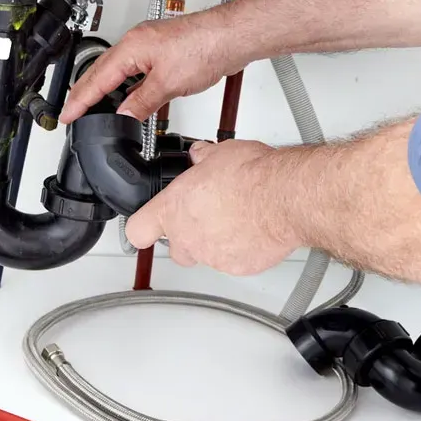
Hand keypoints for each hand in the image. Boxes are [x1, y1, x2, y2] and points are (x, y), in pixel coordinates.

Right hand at [60, 9, 240, 123]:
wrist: (231, 36)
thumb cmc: (205, 47)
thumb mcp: (168, 84)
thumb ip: (142, 102)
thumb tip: (124, 115)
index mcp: (131, 48)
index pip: (97, 79)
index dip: (80, 101)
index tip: (67, 115)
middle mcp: (136, 42)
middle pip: (100, 71)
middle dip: (83, 93)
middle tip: (71, 111)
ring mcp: (149, 44)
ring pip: (116, 69)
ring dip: (103, 88)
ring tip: (91, 106)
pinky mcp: (162, 49)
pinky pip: (132, 68)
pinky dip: (123, 83)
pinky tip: (126, 95)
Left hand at [125, 140, 302, 274]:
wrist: (283, 198)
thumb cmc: (252, 175)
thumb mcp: (219, 153)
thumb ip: (202, 159)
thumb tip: (201, 155)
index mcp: (173, 209)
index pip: (137, 230)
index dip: (142, 226)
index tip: (149, 222)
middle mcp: (188, 237)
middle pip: (174, 248)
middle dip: (186, 235)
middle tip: (203, 216)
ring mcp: (213, 256)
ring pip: (205, 255)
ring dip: (214, 241)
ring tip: (234, 219)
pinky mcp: (239, 267)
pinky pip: (233, 262)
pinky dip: (240, 250)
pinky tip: (252, 230)